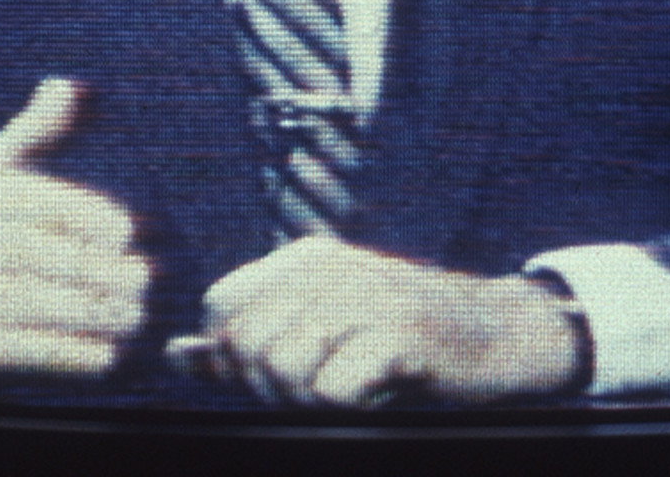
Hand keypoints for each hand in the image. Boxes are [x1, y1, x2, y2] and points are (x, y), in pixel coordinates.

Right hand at [0, 78, 149, 383]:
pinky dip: (56, 353)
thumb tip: (65, 87)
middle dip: (86, 267)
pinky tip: (100, 355)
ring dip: (79, 311)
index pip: (20, 196)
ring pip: (12, 301)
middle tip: (140, 280)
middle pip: (18, 250)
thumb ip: (29, 137)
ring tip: (129, 317)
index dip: (75, 211)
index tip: (124, 232)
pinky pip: (1, 349)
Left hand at [170, 235, 585, 406]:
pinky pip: (332, 390)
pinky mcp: (400, 334)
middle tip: (316, 393)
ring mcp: (366, 296)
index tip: (274, 375)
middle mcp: (329, 268)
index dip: (233, 356)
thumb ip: (244, 345)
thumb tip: (175, 355)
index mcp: (302, 261)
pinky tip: (376, 395)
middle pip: (247, 343)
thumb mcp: (318, 332)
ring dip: (307, 402)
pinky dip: (347, 408)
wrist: (494, 337)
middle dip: (268, 388)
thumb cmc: (396, 341)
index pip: (220, 306)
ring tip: (345, 393)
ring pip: (283, 367)